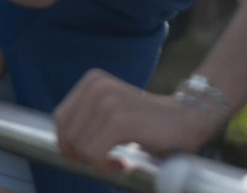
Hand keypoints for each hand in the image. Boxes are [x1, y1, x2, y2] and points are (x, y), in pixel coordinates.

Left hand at [54, 71, 221, 168]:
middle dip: (82, 155)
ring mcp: (107, 101)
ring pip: (80, 147)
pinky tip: (123, 164)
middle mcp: (97, 86)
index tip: (85, 156)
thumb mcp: (110, 110)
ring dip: (97, 162)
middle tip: (106, 160)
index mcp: (92, 80)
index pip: (60, 118)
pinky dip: (105, 167)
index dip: (67, 143)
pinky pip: (95, 154)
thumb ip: (87, 119)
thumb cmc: (147, 123)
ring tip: (119, 160)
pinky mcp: (119, 121)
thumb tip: (64, 146)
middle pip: (67, 134)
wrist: (187, 120)